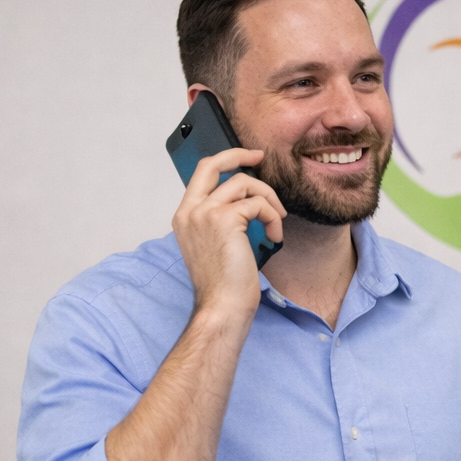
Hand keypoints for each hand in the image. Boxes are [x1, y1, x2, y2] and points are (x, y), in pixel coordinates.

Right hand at [172, 148, 286, 317]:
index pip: (201, 174)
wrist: (222, 306)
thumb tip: (246, 199)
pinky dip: (273, 217)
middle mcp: (190, 211)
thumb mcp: (217, 244)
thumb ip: (221, 219)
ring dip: (268, 199)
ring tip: (276, 222)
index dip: (226, 160)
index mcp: (185, 216)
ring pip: (244, 183)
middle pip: (212, 164)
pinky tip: (275, 235)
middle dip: (239, 155)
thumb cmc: (224, 284)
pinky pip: (258, 204)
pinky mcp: (223, 219)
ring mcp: (204, 213)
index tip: (249, 159)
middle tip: (261, 157)